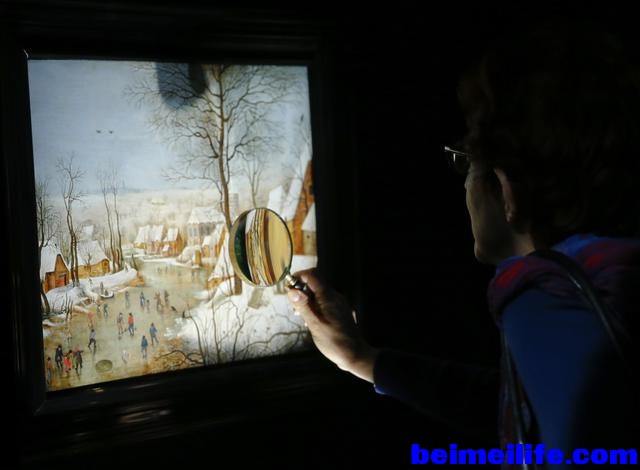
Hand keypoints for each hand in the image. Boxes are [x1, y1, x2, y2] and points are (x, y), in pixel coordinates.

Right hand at [287, 268, 378, 382]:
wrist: (355, 354)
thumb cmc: (334, 342)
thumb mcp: (315, 325)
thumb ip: (303, 306)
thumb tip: (291, 291)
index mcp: (328, 297)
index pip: (312, 275)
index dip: (298, 277)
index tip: (288, 289)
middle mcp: (335, 296)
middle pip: (315, 283)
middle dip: (301, 291)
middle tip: (294, 307)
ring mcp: (338, 303)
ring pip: (318, 293)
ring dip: (307, 300)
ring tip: (300, 315)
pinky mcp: (339, 310)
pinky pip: (324, 301)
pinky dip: (314, 306)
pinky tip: (310, 320)